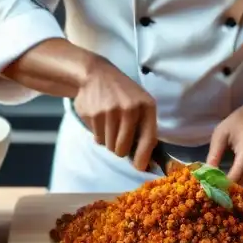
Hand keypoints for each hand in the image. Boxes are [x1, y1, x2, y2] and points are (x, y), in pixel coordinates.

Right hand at [73, 57, 157, 171]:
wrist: (96, 74)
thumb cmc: (123, 92)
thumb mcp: (140, 102)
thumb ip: (144, 126)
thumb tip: (145, 160)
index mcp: (146, 106)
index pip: (148, 138)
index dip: (144, 157)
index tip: (140, 167)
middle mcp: (130, 109)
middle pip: (123, 148)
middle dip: (120, 149)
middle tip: (119, 137)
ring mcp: (110, 112)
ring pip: (109, 146)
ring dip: (109, 141)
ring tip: (109, 124)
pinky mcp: (94, 115)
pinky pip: (98, 139)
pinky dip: (99, 135)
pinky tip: (100, 119)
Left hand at [207, 100, 242, 190]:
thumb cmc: (234, 123)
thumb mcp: (220, 136)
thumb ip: (214, 155)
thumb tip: (207, 174)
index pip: (238, 172)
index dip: (227, 185)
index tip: (214, 192)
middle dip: (232, 191)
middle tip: (217, 198)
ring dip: (240, 192)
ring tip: (225, 197)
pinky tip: (238, 191)